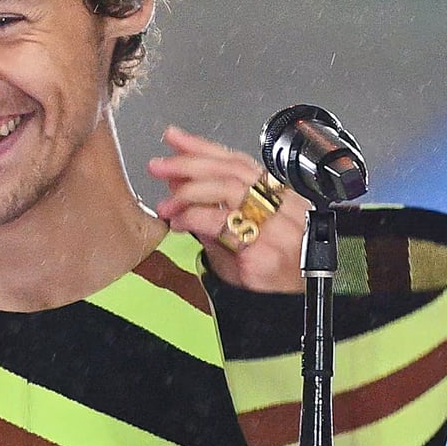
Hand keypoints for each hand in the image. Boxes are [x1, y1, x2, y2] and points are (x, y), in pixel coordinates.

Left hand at [146, 125, 305, 293]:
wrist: (287, 307)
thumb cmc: (269, 273)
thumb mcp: (236, 233)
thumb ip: (209, 207)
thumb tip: (176, 181)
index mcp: (277, 196)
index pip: (238, 160)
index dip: (203, 146)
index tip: (175, 138)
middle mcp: (282, 206)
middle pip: (231, 170)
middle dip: (189, 163)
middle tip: (159, 165)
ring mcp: (276, 227)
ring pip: (228, 189)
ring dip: (189, 192)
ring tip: (166, 203)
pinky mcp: (263, 249)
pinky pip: (222, 224)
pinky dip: (194, 218)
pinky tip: (179, 223)